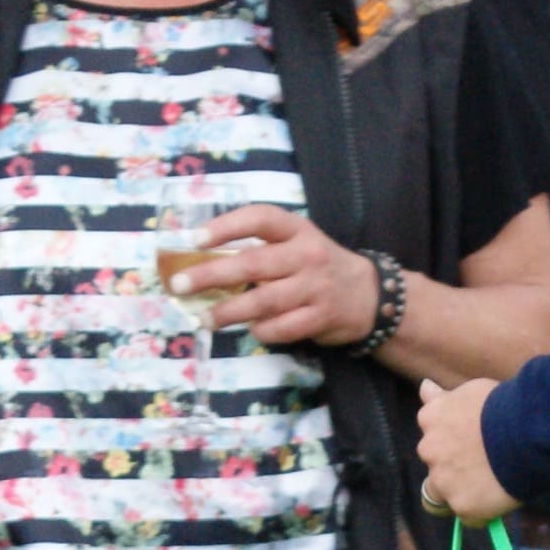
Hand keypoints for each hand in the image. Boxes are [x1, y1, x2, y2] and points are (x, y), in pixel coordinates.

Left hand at [185, 205, 385, 353]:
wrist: (369, 295)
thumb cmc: (317, 266)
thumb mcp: (297, 243)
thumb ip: (260, 248)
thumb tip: (201, 262)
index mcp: (297, 229)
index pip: (260, 218)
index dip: (227, 226)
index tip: (196, 239)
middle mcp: (307, 254)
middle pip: (253, 263)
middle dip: (212, 274)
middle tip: (179, 285)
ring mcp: (315, 287)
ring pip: (264, 301)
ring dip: (228, 311)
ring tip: (203, 318)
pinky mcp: (320, 317)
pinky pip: (281, 327)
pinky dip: (260, 331)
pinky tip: (249, 329)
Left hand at [415, 377, 517, 522]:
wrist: (528, 430)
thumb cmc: (505, 404)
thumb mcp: (471, 392)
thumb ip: (444, 398)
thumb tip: (424, 387)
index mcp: (430, 418)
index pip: (431, 438)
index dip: (452, 446)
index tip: (472, 446)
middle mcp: (429, 450)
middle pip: (434, 470)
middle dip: (453, 472)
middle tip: (485, 468)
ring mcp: (443, 480)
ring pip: (445, 498)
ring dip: (462, 495)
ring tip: (492, 487)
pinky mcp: (463, 506)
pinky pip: (470, 517)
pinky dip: (483, 512)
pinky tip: (501, 498)